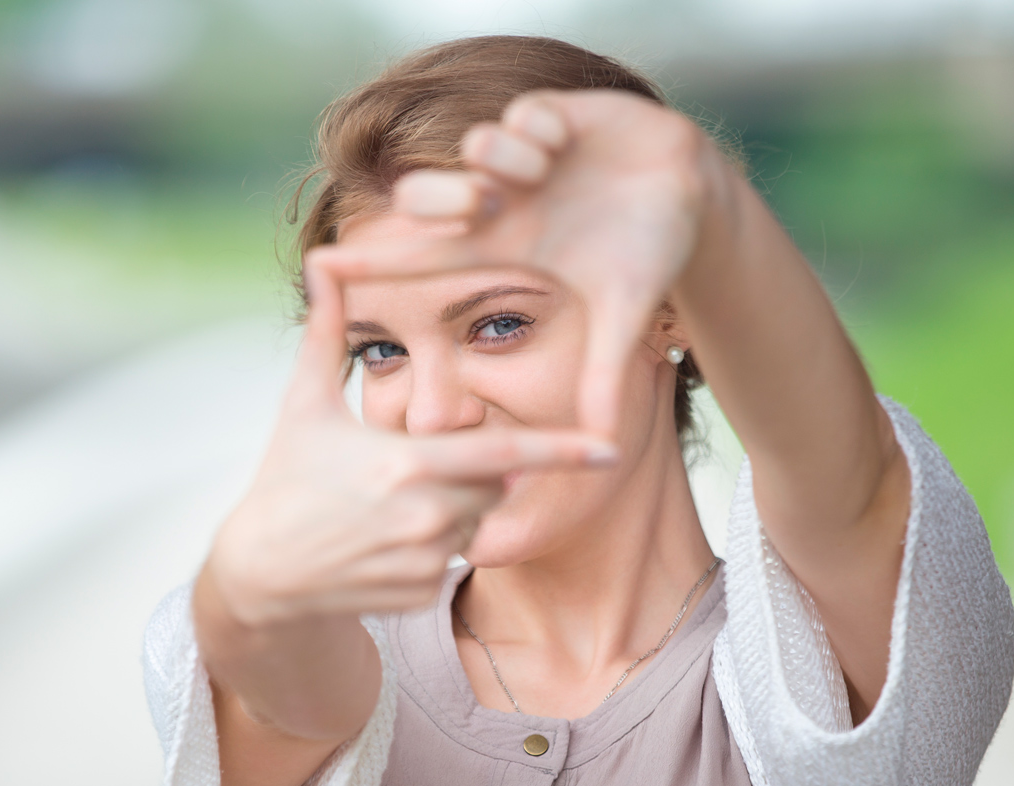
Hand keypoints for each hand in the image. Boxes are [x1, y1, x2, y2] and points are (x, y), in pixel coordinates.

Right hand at [205, 260, 615, 625]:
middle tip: (410, 467)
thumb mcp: (303, 404)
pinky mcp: (420, 593)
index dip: (562, 450)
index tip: (611, 448)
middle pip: (491, 482)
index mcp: (406, 464)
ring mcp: (424, 561)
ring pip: (474, 521)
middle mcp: (424, 517)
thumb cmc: (286, 478)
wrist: (260, 573)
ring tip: (388, 505)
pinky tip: (382, 540)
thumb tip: (322, 262)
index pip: (504, 452)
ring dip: (451, 507)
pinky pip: (452, 559)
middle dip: (470, 469)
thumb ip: (324, 332)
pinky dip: (431, 545)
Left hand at [311, 90, 723, 436]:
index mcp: (504, 245)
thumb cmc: (648, 252)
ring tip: (545, 170)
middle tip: (485, 204)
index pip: (424, 257)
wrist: (693, 195)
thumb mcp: (622, 316)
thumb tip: (605, 445)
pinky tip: (566, 142)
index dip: (374, 261)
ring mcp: (525, 158)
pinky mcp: (555, 115)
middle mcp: (502, 200)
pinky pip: (523, 112)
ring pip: (477, 146)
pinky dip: (538, 127)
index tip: (320, 266)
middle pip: (429, 195)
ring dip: (504, 160)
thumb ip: (604, 373)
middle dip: (444, 197)